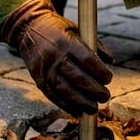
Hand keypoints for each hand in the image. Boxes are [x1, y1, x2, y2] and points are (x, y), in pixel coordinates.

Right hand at [0, 0, 111, 115]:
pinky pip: (52, 95)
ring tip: (94, 108)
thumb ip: (94, 44)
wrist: (28, 28)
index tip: (108, 78)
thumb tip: (111, 60)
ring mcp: (44, 69)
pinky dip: (65, 105)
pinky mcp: (38, 79)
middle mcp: (54, 56)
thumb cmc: (57, 28)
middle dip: (94, 90)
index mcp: (65, 41)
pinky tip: (77, 111)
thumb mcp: (76, 29)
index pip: (87, 60)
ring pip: (65, 90)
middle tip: (105, 96)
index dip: (100, 71)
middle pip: (77, 78)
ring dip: (81, 102)